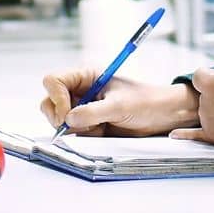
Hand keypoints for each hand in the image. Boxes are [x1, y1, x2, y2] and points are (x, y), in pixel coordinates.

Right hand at [39, 67, 199, 136]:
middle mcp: (81, 90)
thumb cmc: (146, 102)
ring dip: (73, 128)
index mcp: (86, 76)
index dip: (55, 97)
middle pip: (50, 101)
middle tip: (77, 126)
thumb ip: (93, 112)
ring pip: (59, 120)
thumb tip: (69, 120)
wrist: (164, 116)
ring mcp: (83, 108)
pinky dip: (81, 136)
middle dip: (59, 116)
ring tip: (98, 128)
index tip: (67, 113)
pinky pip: (73, 132)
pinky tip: (100, 133)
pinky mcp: (89, 124)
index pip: (53, 81)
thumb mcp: (119, 106)